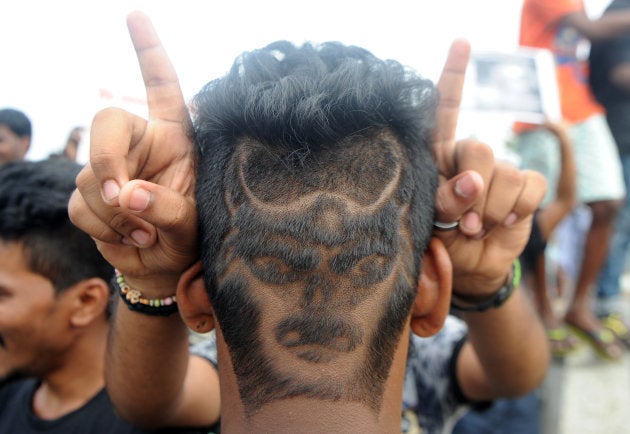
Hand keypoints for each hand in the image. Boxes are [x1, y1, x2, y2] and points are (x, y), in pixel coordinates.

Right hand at [69, 11, 197, 292]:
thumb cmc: (191, 237)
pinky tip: (130, 239)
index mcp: (175, 137)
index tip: (135, 15)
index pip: (161, 87)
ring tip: (145, 233)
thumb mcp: (194, 224)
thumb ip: (169, 208)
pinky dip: (103, 228)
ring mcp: (112, 169)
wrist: (168, 268)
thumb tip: (126, 194)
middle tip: (120, 196)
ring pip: (88, 176)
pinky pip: (79, 206)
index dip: (149, 52)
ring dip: (112, 213)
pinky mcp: (90, 196)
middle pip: (106, 122)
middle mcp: (140, 145)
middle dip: (106, 160)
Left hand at [431, 40, 546, 295]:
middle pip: (477, 147)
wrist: (468, 266)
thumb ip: (445, 199)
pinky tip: (504, 222)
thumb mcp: (430, 221)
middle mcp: (469, 157)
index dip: (453, 76)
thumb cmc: (439, 238)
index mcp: (438, 157)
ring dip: (491, 210)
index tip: (461, 43)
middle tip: (462, 220)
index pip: (444, 111)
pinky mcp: (525, 187)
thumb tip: (472, 181)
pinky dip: (517, 210)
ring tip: (475, 229)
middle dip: (472, 187)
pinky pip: (530, 186)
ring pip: (506, 172)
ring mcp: (499, 171)